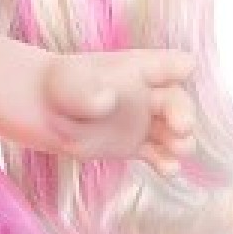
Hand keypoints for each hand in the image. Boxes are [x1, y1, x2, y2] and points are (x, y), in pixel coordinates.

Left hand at [40, 49, 197, 174]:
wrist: (47, 112)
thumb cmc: (63, 87)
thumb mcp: (71, 83)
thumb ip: (88, 93)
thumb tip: (106, 102)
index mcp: (138, 70)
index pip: (168, 64)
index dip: (180, 67)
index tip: (186, 70)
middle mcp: (148, 95)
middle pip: (177, 102)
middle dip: (184, 113)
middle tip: (182, 126)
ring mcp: (145, 122)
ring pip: (173, 132)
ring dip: (181, 141)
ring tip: (179, 149)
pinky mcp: (137, 146)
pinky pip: (158, 155)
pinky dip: (166, 162)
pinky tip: (168, 170)